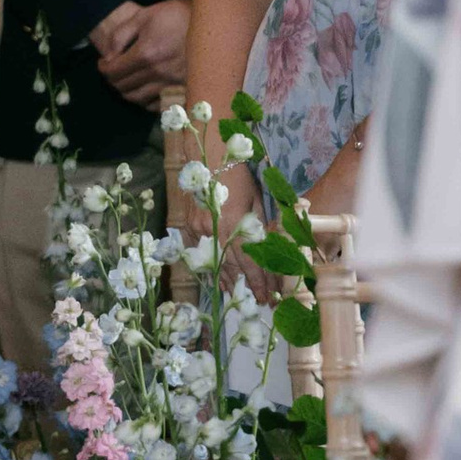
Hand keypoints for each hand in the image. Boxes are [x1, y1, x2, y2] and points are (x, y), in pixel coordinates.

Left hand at [90, 0, 189, 108]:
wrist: (210, 22)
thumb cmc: (175, 15)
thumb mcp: (144, 16)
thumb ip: (120, 36)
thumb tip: (109, 57)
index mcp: (146, 54)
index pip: (113, 72)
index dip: (103, 69)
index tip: (104, 63)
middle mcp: (158, 73)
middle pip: (123, 87)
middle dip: (113, 80)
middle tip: (114, 71)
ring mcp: (172, 84)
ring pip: (138, 99)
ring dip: (127, 91)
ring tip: (127, 80)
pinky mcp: (184, 89)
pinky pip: (157, 105)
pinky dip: (146, 100)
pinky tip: (145, 89)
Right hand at [214, 163, 274, 303]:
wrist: (208, 158)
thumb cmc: (238, 176)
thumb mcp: (257, 200)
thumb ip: (260, 226)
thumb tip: (266, 249)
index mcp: (236, 224)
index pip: (251, 261)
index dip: (261, 280)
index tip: (270, 296)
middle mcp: (216, 231)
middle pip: (235, 266)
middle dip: (248, 284)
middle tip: (260, 301)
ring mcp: (200, 229)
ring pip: (216, 261)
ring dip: (228, 280)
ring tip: (237, 293)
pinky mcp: (190, 226)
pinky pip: (202, 251)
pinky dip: (212, 265)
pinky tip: (218, 277)